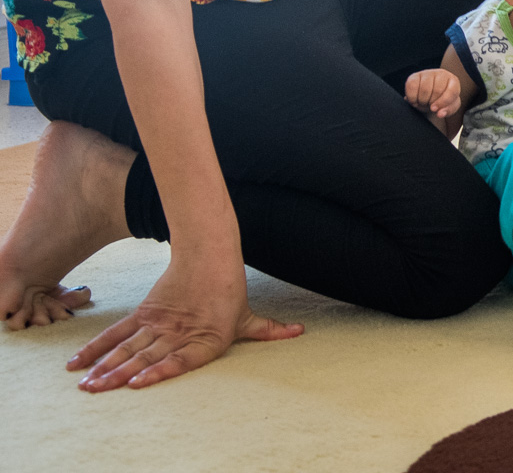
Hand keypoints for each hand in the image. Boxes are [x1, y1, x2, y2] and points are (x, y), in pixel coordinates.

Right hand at [66, 249, 301, 391]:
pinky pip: (117, 332)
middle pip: (146, 355)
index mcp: (205, 338)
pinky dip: (98, 347)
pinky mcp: (144, 313)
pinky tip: (79, 363)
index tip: (137, 382)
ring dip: (105, 366)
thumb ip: (268, 330)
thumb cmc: (231, 290)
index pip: (179, 359)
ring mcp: (158, 323)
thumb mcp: (249, 316)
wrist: (210, 254)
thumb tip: (299, 332)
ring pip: (128, 347)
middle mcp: (179, 333)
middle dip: (119, 375)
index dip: (158, 371)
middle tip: (96, 390)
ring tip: (85, 384)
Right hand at [405, 68, 462, 119]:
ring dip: (422, 101)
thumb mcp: (448, 107)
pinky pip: (412, 86)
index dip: (443, 102)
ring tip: (423, 102)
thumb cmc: (440, 101)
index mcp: (454, 81)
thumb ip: (447, 110)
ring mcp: (428, 73)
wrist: (427, 97)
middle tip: (429, 104)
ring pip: (424, 89)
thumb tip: (440, 113)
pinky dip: (412, 97)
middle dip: (432, 102)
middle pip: (437, 91)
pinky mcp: (415, 76)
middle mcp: (442, 74)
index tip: (435, 109)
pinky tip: (414, 99)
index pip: (452, 91)